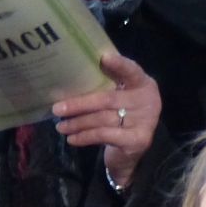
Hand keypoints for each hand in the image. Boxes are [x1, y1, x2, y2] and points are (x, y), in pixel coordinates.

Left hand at [52, 50, 160, 189]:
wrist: (133, 148)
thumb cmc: (120, 116)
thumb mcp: (116, 97)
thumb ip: (105, 85)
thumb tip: (70, 76)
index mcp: (143, 83)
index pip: (131, 71)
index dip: (119, 65)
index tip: (104, 58)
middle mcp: (148, 100)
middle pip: (108, 99)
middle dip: (79, 104)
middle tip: (56, 109)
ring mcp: (145, 121)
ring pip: (103, 119)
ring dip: (78, 123)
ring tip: (61, 126)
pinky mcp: (138, 139)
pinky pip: (105, 135)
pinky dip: (85, 137)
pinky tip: (72, 139)